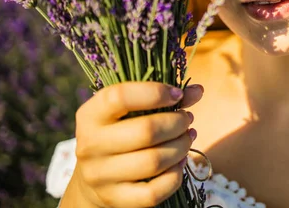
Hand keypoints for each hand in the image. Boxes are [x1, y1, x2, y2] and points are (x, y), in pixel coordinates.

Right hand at [64, 82, 202, 207]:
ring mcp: (100, 176)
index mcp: (90, 115)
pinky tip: (180, 162)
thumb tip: (197, 91)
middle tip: (187, 119)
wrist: (92, 178)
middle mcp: (90, 145)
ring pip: (153, 161)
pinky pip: (154, 192)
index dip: (155, 92)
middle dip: (177, 123)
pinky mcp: (114, 199)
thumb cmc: (118, 133)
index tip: (177, 94)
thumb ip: (162, 97)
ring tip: (187, 137)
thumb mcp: (128, 111)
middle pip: (146, 131)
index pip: (120, 97)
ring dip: (181, 147)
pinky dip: (175, 176)